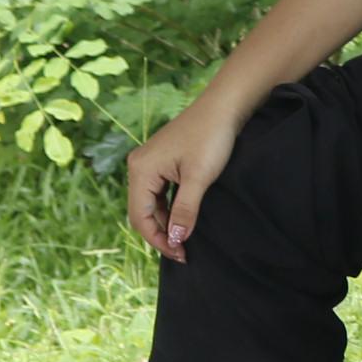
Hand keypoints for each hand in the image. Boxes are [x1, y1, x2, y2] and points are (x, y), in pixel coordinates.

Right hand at [127, 98, 241, 260]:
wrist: (223, 107)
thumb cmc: (211, 138)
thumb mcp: (200, 178)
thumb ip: (185, 210)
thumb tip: (175, 238)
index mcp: (140, 170)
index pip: (140, 216)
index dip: (157, 239)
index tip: (180, 254)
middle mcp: (138, 166)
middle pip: (142, 210)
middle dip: (160, 232)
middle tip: (183, 252)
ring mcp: (149, 162)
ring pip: (151, 202)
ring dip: (165, 221)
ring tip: (184, 239)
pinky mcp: (162, 160)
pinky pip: (160, 191)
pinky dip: (169, 207)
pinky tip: (183, 218)